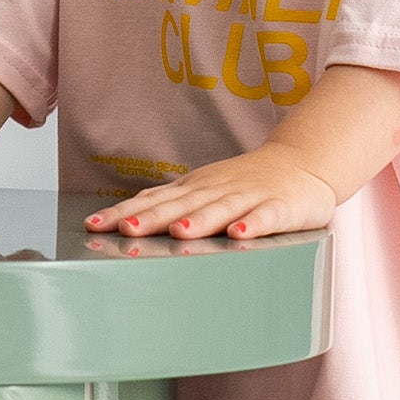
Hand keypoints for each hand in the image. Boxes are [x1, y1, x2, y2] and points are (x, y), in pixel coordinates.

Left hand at [86, 145, 337, 241]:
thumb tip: (125, 217)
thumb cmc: (246, 183)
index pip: (154, 201)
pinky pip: (266, 218)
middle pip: (180, 205)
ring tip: (177, 233)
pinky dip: (252, 226)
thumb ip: (170, 203)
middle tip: (126, 231)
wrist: (304, 163)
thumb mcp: (203, 189)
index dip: (125, 213)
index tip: (95, 226)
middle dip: (152, 218)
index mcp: (196, 189)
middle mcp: (217, 190)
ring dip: (199, 221)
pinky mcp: (281, 208)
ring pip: (221, 210)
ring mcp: (249, 197)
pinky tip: (239, 236)